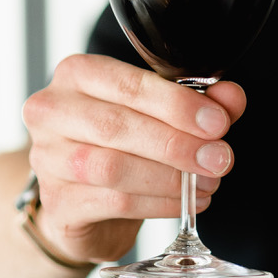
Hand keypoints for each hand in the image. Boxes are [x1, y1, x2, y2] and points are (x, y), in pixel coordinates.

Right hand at [21, 54, 245, 263]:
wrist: (83, 200)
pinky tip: (186, 202)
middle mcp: (52, 111)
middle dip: (178, 143)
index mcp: (77, 75)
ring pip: (113, 167)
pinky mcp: (56, 203)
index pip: (127, 84)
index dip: (176, 104)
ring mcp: (47, 159)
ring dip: (170, 177)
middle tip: (219, 158)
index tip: (217, 123)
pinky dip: (159, 203)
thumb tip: (231, 98)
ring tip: (207, 183)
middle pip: (117, 126)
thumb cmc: (121, 143)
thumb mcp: (161, 113)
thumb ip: (197, 102)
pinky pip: (114, 202)